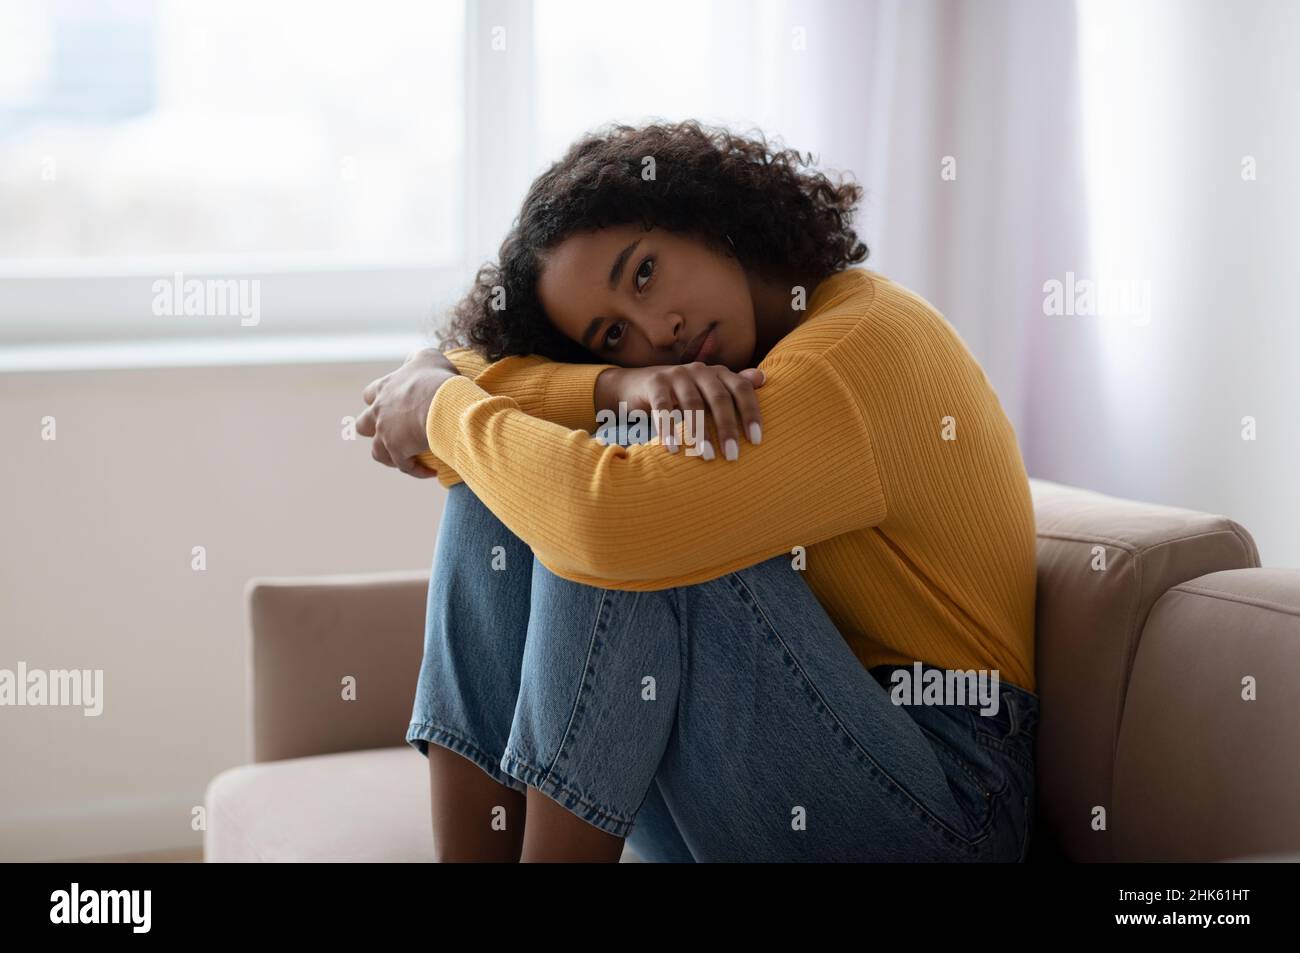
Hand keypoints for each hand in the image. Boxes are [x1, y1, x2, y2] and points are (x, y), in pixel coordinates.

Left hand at [357, 348, 458, 478]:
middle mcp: (379, 411)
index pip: (369, 394)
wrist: (441, 402)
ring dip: (390, 456)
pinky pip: (404, 466)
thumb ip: (416, 358)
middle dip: (373, 430)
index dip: (378, 400)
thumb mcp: (427, 357)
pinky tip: (429, 473)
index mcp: (384, 388)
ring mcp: (385, 433)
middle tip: (394, 434)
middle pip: (363, 425)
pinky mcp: (397, 451)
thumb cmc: (436, 378)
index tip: (394, 405)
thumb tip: (413, 360)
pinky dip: (415, 470)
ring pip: (376, 451)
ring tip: (407, 458)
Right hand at [595, 362, 765, 459]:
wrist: (635, 385)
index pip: (741, 388)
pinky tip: (673, 450)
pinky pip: (663, 407)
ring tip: (707, 456)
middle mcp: (699, 370)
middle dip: (727, 428)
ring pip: (693, 403)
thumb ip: (733, 387)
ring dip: (700, 432)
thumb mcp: (708, 390)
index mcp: (718, 372)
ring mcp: (676, 374)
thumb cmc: (680, 394)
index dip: (751, 413)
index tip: (756, 441)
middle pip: (719, 398)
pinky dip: (669, 429)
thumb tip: (763, 377)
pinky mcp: (654, 383)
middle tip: (733, 456)